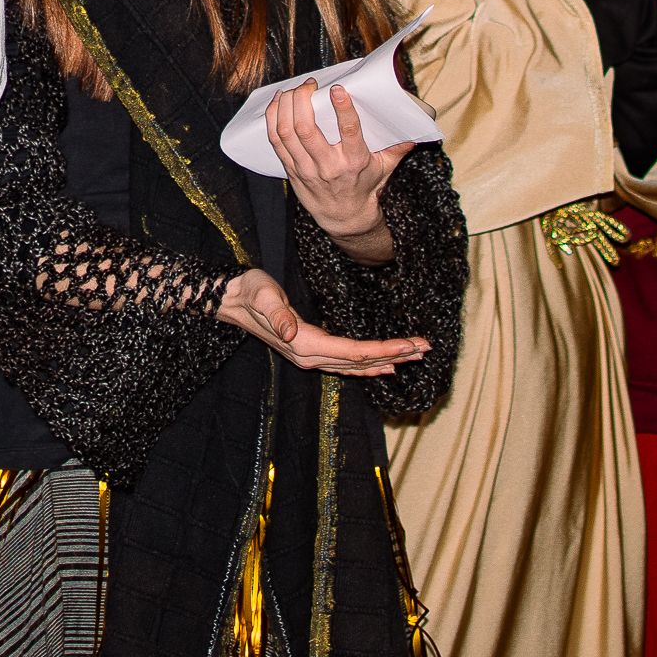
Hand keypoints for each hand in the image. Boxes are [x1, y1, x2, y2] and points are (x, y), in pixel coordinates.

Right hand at [216, 269, 430, 375]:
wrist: (230, 300)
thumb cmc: (249, 291)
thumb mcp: (263, 296)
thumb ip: (278, 314)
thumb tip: (290, 334)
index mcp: (305, 345)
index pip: (354, 352)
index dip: (386, 349)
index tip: (412, 345)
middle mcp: (310, 357)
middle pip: (361, 361)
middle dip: (395, 355)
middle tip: (426, 348)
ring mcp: (310, 358)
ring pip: (356, 365)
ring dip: (386, 361)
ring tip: (414, 356)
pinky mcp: (310, 352)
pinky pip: (346, 364)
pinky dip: (368, 365)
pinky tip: (383, 365)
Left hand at [262, 83, 410, 261]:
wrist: (344, 217)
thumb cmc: (365, 186)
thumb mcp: (385, 168)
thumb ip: (397, 148)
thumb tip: (416, 132)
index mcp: (354, 161)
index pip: (348, 131)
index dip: (342, 108)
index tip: (338, 89)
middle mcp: (328, 165)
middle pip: (307, 128)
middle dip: (303, 100)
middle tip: (310, 85)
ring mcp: (306, 168)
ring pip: (288, 132)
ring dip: (286, 106)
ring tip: (294, 90)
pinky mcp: (291, 170)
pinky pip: (276, 141)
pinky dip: (274, 119)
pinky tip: (278, 104)